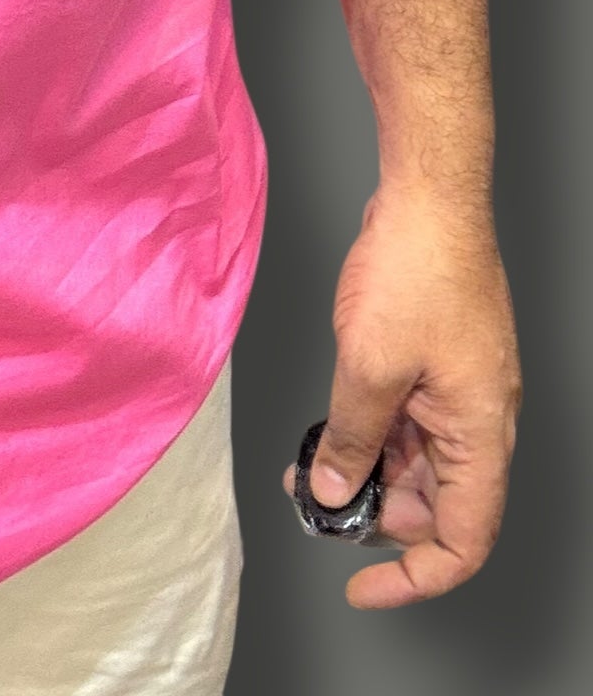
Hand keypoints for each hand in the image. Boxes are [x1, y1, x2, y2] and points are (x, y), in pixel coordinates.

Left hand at [284, 183, 519, 606]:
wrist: (428, 198)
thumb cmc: (417, 268)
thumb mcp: (368, 365)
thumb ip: (351, 438)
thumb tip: (335, 491)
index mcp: (480, 433)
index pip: (464, 539)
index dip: (415, 577)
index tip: (363, 588)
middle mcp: (478, 420)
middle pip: (436, 504)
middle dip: (376, 516)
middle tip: (315, 507)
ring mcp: (457, 391)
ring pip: (415, 461)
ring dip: (364, 470)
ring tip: (307, 469)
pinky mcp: (435, 363)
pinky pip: (405, 420)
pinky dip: (367, 431)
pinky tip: (325, 427)